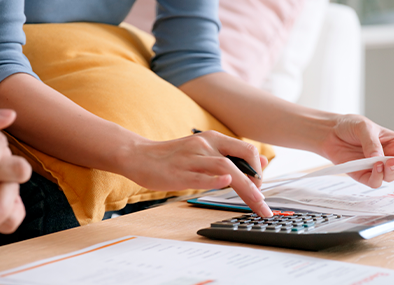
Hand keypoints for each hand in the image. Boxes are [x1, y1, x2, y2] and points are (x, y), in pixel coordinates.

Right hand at [122, 130, 271, 216]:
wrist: (138, 155)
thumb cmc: (171, 157)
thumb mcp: (202, 151)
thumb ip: (229, 156)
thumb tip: (262, 162)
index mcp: (212, 138)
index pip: (247, 150)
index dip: (259, 169)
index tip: (261, 188)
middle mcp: (204, 144)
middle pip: (241, 158)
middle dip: (258, 182)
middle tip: (262, 202)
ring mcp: (191, 158)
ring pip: (225, 167)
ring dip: (245, 186)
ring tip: (256, 202)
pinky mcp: (179, 172)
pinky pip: (200, 175)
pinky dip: (215, 179)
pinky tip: (226, 182)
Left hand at [321, 114, 393, 187]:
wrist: (329, 132)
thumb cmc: (348, 126)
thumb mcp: (363, 127)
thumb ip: (371, 142)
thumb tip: (378, 157)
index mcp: (392, 144)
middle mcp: (385, 157)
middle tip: (391, 162)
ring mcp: (374, 167)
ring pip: (389, 178)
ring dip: (389, 173)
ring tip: (382, 163)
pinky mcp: (361, 174)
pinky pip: (373, 182)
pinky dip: (377, 178)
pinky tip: (375, 167)